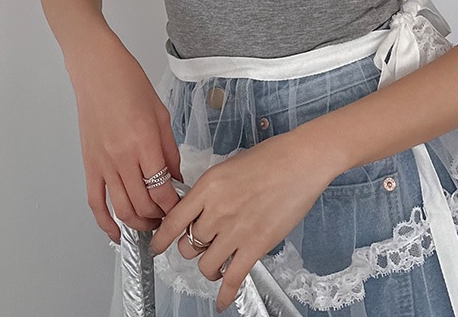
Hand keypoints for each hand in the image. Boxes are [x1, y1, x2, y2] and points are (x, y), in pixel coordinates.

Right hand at [66, 33, 182, 242]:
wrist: (97, 70)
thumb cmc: (128, 82)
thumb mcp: (161, 114)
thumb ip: (170, 150)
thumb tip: (176, 178)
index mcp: (144, 142)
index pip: (162, 190)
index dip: (174, 206)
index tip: (182, 208)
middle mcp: (122, 157)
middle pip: (143, 204)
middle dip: (160, 218)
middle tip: (170, 218)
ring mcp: (103, 163)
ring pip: (121, 209)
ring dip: (138, 224)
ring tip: (151, 225)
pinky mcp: (89, 165)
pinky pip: (96, 202)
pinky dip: (105, 223)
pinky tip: (116, 233)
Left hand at [149, 130, 334, 312]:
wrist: (301, 161)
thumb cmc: (271, 157)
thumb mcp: (229, 166)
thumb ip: (211, 190)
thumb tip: (200, 208)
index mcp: (207, 186)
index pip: (173, 220)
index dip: (161, 239)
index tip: (156, 246)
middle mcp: (216, 210)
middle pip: (188, 245)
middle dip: (191, 248)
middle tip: (201, 244)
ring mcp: (236, 230)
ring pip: (205, 265)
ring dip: (208, 267)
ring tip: (216, 262)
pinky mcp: (256, 245)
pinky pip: (232, 278)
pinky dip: (225, 294)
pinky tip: (222, 300)